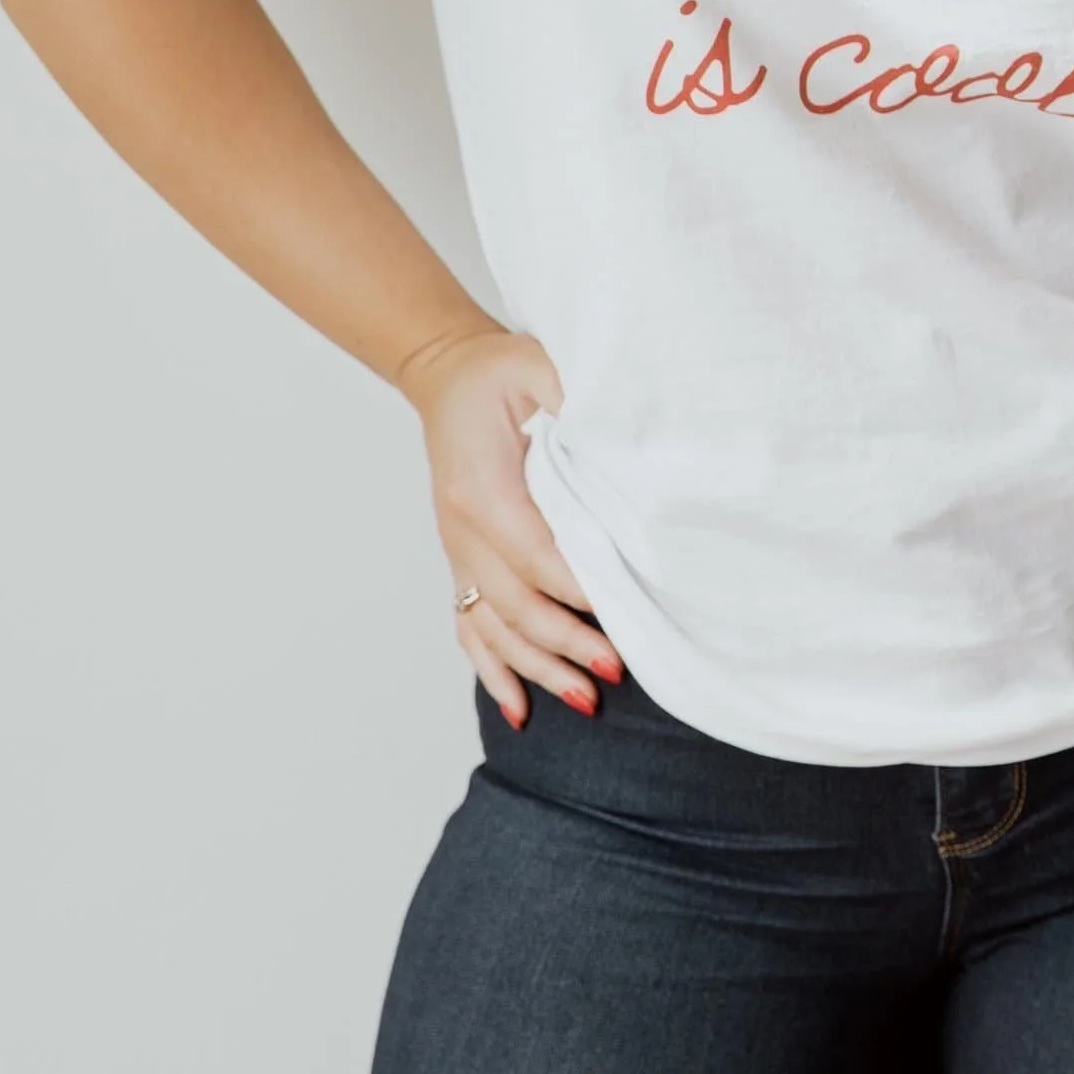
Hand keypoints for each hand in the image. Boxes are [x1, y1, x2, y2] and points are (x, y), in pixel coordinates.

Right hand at [402, 322, 620, 729]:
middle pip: (514, 604)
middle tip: (618, 670)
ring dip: (539, 668)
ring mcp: (458, 551)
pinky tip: (519, 709)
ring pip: (493, 627)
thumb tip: (622, 438)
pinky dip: (493, 671)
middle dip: (567, 643)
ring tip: (587, 699)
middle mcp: (462, 529)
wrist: (449, 375)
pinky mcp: (463, 561)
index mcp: (481, 488)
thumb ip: (575, 401)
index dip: (580, 590)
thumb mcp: (541, 364)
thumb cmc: (500, 370)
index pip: (535, 554)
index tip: (625, 615)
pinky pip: (469, 627)